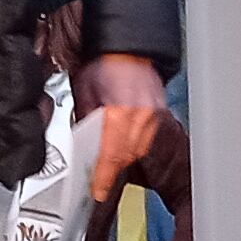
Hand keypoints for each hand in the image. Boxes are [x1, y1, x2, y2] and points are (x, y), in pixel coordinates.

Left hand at [71, 52, 169, 204]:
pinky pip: (145, 140)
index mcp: (119, 112)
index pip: (111, 154)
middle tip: (97, 182)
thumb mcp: (83, 94)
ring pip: (137, 151)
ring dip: (122, 160)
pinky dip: (133, 148)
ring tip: (108, 164)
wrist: (127, 48)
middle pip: (125, 156)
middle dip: (111, 170)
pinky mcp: (159, 115)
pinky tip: (124, 148)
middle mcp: (140, 116)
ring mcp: (153, 116)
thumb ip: (84, 122)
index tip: (98, 191)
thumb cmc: (104, 64)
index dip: (104, 177)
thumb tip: (81, 147)